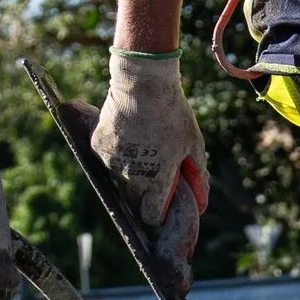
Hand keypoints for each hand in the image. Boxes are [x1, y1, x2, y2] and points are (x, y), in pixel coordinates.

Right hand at [91, 49, 208, 237]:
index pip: (152, 216)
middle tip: (157, 162)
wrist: (143, 83)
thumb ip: (197, 176)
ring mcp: (111, 162)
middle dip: (146, 188)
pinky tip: (128, 130)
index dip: (160, 210)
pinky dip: (116, 150)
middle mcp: (131, 177)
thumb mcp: (193, 144)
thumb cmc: (173, 114)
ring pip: (120, 177)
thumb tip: (201, 203)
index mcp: (157, 180)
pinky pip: (107, 157)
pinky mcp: (98, 146)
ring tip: (144, 139)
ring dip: (131, 168)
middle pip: (135, 198)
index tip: (165, 197)